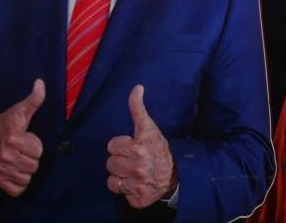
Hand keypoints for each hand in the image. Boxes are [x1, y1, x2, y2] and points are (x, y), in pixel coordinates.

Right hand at [0, 79, 44, 196]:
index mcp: (12, 139)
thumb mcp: (22, 109)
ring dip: (26, 170)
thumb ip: (34, 99)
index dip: (36, 144)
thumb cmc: (10, 122)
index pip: (38, 152)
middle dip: (32, 158)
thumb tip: (40, 83)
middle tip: (23, 150)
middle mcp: (4, 156)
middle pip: (34, 166)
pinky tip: (16, 171)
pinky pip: (18, 190)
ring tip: (19, 159)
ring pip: (26, 178)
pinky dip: (19, 183)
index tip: (27, 138)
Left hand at [106, 85, 176, 208]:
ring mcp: (137, 184)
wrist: (175, 175)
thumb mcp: (149, 128)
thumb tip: (137, 87)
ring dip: (120, 176)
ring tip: (133, 172)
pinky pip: (118, 192)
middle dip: (120, 160)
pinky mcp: (137, 199)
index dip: (121, 145)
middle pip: (110, 163)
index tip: (132, 146)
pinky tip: (135, 184)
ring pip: (112, 179)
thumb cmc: (158, 149)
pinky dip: (125, 190)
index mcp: (139, 147)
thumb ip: (138, 109)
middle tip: (133, 160)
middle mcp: (138, 166)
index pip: (112, 145)